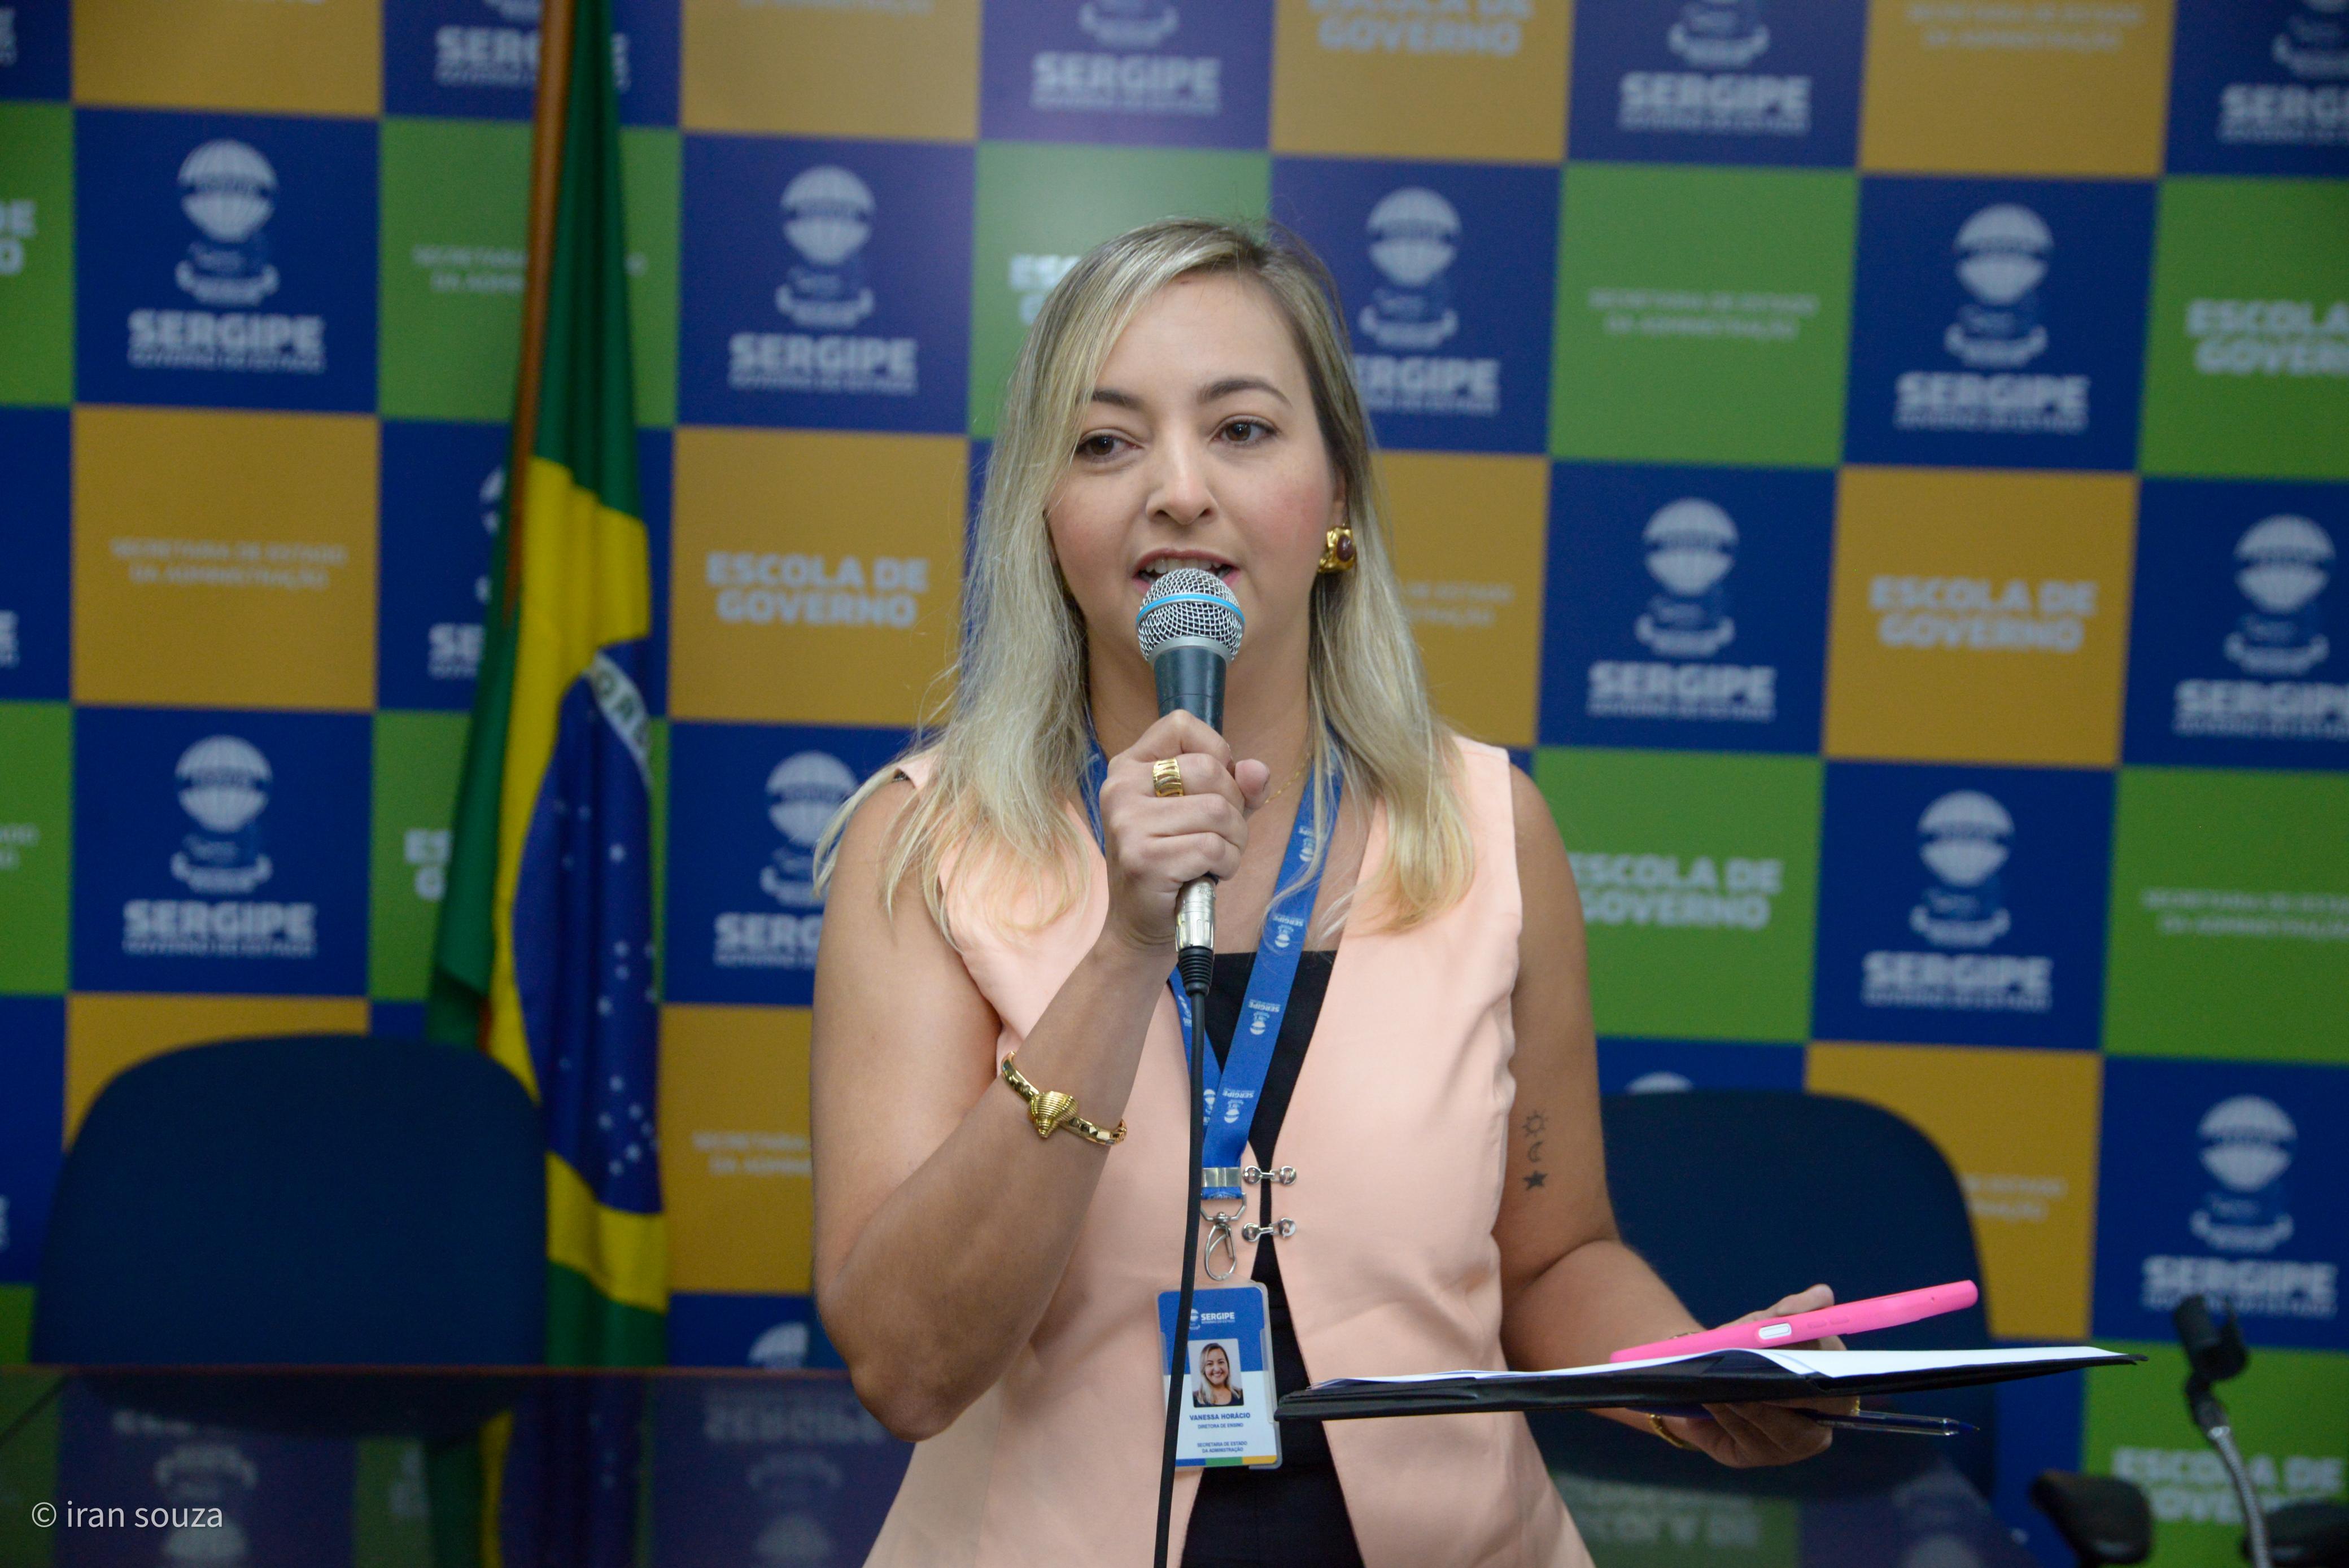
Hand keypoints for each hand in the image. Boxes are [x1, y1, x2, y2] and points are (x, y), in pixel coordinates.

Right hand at [1095, 712, 1269, 957]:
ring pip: (1218, 812)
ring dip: (1234, 842)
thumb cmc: (1175, 862)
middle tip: (1221, 836)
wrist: (1139, 925)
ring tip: (1215, 859)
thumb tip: (1257, 771)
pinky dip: (1226, 864)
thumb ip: (1237, 788)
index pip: (1181, 725)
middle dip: (1234, 807)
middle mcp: (1120, 788)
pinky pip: (1213, 847)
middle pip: (1209, 770)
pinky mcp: (1143, 858)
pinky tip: (1208, 875)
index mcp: (1129, 766)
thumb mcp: (1206, 815)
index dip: (1217, 753)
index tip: (1216, 788)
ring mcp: (1127, 823)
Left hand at [1652, 1285, 1857, 1468]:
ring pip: (1770, 1437)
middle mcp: (1813, 1433)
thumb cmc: (1750, 1346)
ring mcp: (1782, 1451)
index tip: (1799, 1369)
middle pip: (1804, 1432)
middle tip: (1757, 1385)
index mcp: (1832, 1398)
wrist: (1706, 1367)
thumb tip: (1823, 1295)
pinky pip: (1742, 1442)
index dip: (1818, 1387)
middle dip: (1779, 1407)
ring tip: (1723, 1387)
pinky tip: (1710, 1400)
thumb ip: (1796, 1310)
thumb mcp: (1770, 1323)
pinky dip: (1727, 1419)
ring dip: (1748, 1411)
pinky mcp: (1748, 1457)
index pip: (1838, 1399)